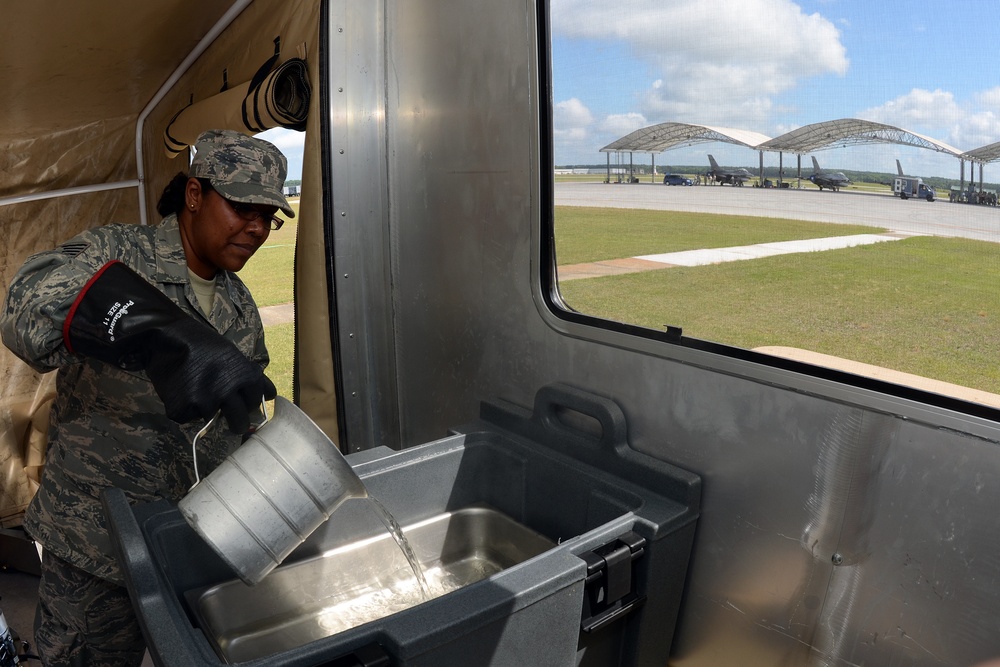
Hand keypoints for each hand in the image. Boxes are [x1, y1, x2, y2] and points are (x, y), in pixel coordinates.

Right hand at [145, 318, 276, 432]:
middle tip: (234, 423)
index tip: (245, 404)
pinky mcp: (182, 409)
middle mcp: (227, 391)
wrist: (165, 337)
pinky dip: (185, 409)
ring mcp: (204, 402)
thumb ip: (249, 376)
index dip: (250, 403)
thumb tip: (270, 395)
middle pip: (239, 421)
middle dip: (238, 424)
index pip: (256, 400)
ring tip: (196, 389)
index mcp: (244, 376)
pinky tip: (181, 391)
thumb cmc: (203, 344)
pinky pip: (188, 417)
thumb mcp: (233, 355)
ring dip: (206, 410)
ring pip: (211, 418)